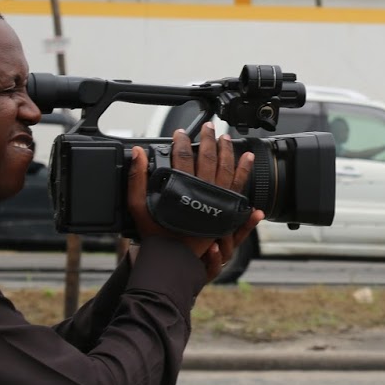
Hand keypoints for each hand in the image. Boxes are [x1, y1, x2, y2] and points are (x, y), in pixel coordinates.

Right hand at [125, 123, 263, 278]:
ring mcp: (216, 200)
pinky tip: (248, 159)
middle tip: (209, 127)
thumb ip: (136, 178)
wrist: (173, 258)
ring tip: (226, 138)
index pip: (182, 157)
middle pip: (207, 158)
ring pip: (226, 168)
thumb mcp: (137, 205)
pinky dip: (244, 171)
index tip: (179, 133)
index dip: (181, 142)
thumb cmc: (155, 232)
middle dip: (208, 139)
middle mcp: (201, 192)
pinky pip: (238, 186)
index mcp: (181, 188)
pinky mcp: (226, 210)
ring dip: (226, 150)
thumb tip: (138, 153)